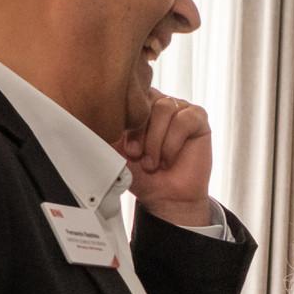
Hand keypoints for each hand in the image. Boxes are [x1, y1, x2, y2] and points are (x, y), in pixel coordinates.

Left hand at [119, 92, 212, 226]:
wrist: (166, 198)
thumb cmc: (143, 175)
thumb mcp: (116, 150)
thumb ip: (109, 129)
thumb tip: (94, 115)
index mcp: (139, 105)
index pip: (130, 94)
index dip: (125, 122)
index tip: (125, 148)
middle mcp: (159, 102)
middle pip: (147, 99)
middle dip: (139, 132)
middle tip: (137, 156)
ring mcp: (180, 108)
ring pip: (164, 108)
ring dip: (155, 140)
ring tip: (153, 162)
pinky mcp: (198, 119)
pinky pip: (184, 120)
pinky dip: (172, 143)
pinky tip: (169, 159)